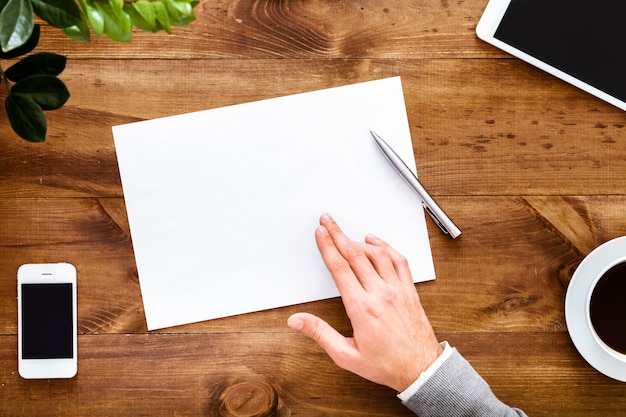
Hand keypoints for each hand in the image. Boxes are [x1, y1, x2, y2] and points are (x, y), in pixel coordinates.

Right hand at [287, 213, 442, 391]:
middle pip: (355, 255)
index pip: (340, 268)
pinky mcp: (409, 290)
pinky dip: (385, 247)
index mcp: (362, 308)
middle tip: (328, 220)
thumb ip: (320, 334)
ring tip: (346, 234)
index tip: (320, 233)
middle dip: (338, 234)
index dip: (328, 246)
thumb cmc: (386, 365)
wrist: (421, 369)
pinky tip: (376, 242)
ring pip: (377, 254)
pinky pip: (398, 260)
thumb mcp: (346, 355)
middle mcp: (380, 294)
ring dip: (359, 241)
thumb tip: (297, 321)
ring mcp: (397, 290)